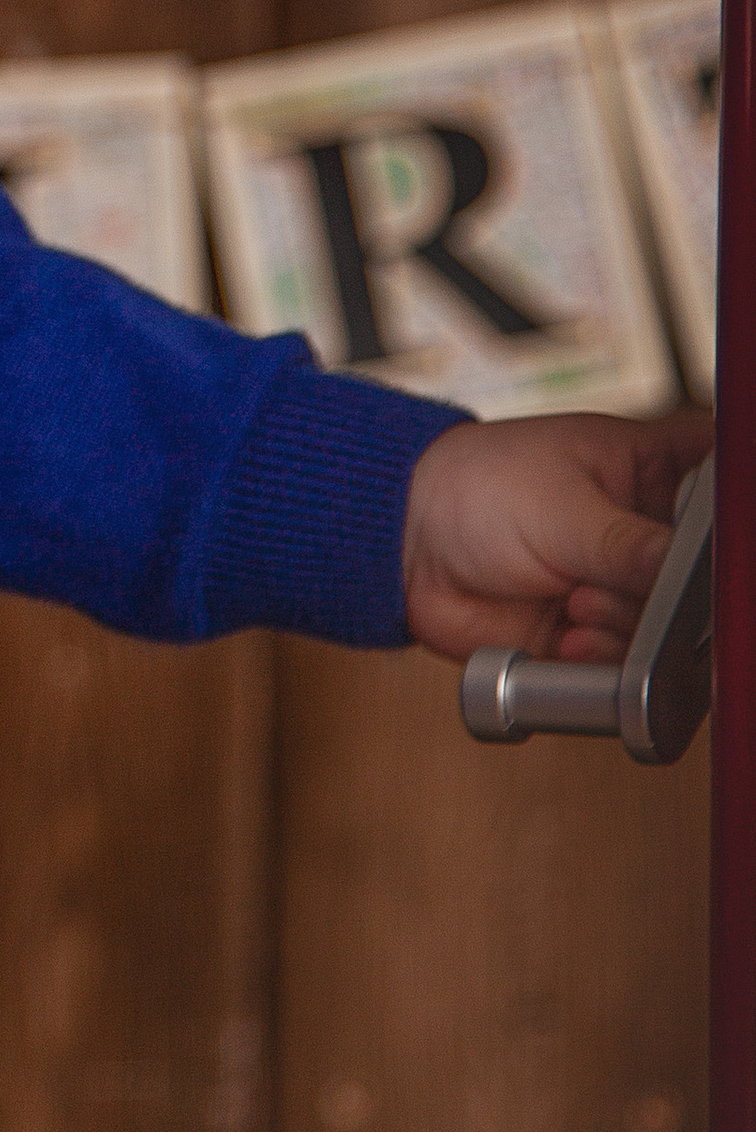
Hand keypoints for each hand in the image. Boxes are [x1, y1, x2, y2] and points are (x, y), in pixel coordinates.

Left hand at [401, 409, 711, 665]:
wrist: (407, 545)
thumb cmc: (476, 488)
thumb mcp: (561, 508)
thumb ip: (630, 546)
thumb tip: (690, 570)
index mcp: (653, 469)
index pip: (723, 487)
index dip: (724, 523)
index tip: (701, 546)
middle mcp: (647, 529)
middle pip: (704, 574)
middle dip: (667, 590)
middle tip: (619, 581)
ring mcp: (624, 584)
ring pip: (671, 626)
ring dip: (627, 625)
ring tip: (577, 603)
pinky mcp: (597, 631)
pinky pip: (629, 662)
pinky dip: (604, 656)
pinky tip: (570, 634)